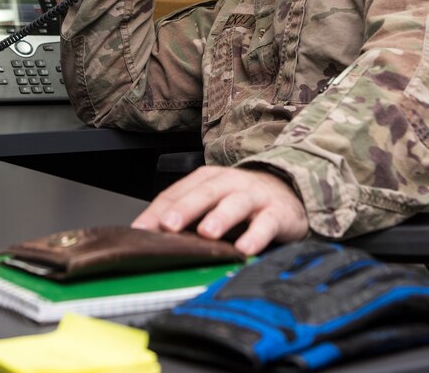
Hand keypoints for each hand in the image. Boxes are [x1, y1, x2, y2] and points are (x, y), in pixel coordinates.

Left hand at [132, 166, 308, 255]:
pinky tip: (245, 249)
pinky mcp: (277, 212)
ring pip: (236, 203)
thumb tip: (150, 237)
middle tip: (169, 225)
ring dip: (220, 217)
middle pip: (205, 193)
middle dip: (185, 209)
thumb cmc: (241, 200)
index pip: (177, 193)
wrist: (288, 191)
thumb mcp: (211, 202)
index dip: (157, 211)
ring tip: (207, 233)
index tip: (141, 230)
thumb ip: (185, 216)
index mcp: (207, 179)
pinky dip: (256, 236)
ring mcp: (254, 195)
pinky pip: (266, 223)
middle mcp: (229, 182)